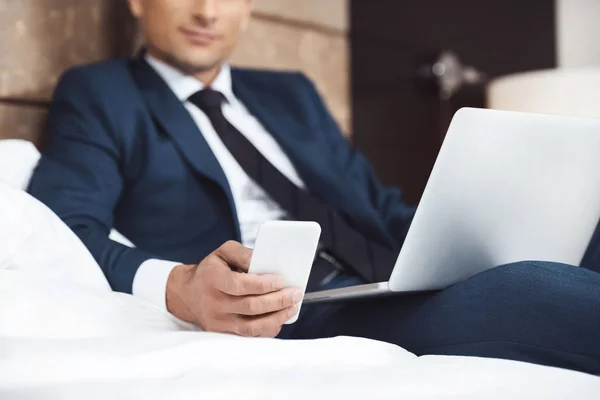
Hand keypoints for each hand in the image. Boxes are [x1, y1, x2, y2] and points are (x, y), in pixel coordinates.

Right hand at [165, 241, 300, 336]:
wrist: (188, 294)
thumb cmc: (211, 270)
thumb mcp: (223, 253)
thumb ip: (243, 254)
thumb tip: (264, 260)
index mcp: (213, 280)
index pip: (241, 285)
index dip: (264, 284)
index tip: (281, 280)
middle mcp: (214, 303)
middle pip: (250, 307)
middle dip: (277, 301)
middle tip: (295, 294)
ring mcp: (218, 321)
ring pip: (251, 326)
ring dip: (276, 318)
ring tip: (292, 308)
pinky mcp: (223, 333)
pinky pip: (249, 336)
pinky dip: (268, 329)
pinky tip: (280, 319)